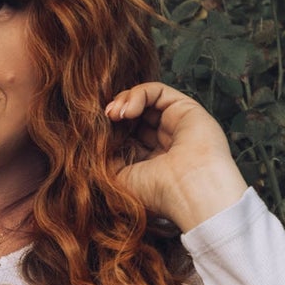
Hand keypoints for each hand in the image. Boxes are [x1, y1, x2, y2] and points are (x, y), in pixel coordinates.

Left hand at [104, 82, 247, 232]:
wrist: (190, 191)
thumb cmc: (158, 193)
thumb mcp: (120, 178)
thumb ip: (105, 157)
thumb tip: (93, 138)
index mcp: (150, 161)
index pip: (124, 135)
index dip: (108, 130)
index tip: (95, 135)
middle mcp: (164, 141)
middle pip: (132, 116)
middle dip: (114, 114)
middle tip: (103, 120)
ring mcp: (175, 124)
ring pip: (143, 101)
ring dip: (123, 102)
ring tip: (114, 114)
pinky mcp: (185, 108)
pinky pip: (156, 91)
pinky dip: (138, 94)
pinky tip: (128, 111)